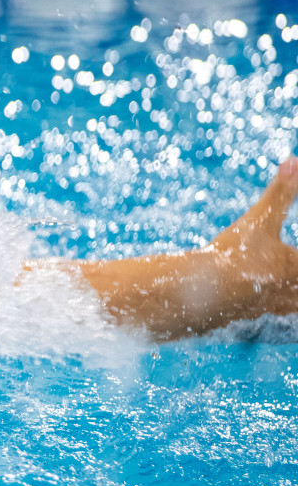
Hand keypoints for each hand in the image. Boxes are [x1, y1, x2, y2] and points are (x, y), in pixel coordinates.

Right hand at [208, 156, 297, 317]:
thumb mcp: (258, 220)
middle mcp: (294, 292)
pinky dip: (284, 316)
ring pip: (296, 309)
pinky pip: (284, 325)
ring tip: (289, 289)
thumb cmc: (231, 255)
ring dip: (294, 298)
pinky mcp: (260, 325)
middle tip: (293, 269)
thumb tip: (294, 160)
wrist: (197, 294)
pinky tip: (276, 309)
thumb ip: (282, 192)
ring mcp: (278, 312)